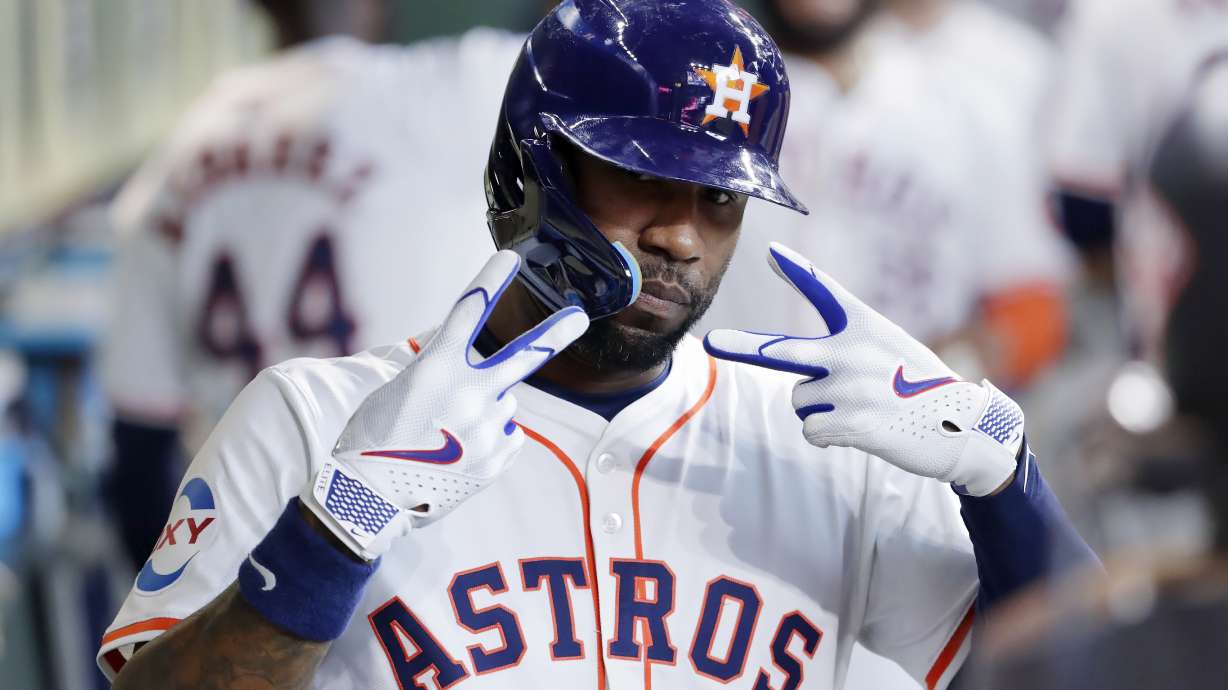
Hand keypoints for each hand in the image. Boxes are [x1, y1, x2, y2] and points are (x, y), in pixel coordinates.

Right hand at [302, 251, 588, 558]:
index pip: (468, 311)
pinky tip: (458, 454)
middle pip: (523, 356)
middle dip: (555, 333)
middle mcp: (469, 393)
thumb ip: (440, 372)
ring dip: (485, 411)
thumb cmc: (371, 441)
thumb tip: (476, 375)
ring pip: (504, 405)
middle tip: (579, 317)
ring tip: (447, 435)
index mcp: (436, 368)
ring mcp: (487, 428)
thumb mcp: (397, 390)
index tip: (511, 258)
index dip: (490, 281)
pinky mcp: (497, 459)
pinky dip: (488, 441)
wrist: (367, 500)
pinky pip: (506, 437)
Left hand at [704, 243, 1021, 496]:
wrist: (963, 427)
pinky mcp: (850, 422)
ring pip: (800, 401)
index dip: (796, 271)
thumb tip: (802, 375)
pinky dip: (830, 437)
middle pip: (780, 350)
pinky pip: (812, 431)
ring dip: (821, 410)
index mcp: (863, 327)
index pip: (825, 291)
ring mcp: (849, 388)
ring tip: (862, 410)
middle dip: (740, 346)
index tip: (771, 253)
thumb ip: (845, 350)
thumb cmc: (922, 386)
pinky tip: (863, 432)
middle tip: (711, 343)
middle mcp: (850, 352)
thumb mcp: (890, 349)